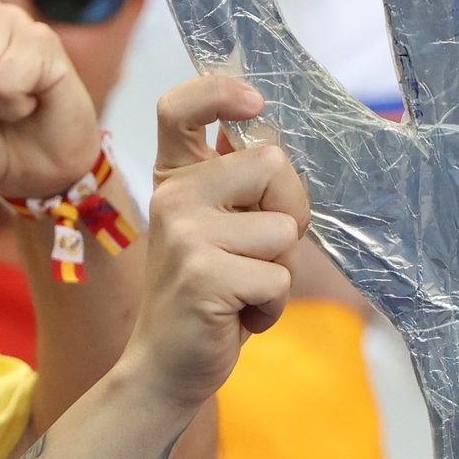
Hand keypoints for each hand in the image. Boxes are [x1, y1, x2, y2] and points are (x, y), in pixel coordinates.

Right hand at [127, 74, 304, 406]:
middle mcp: (174, 195)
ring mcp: (185, 233)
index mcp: (177, 176)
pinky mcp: (203, 274)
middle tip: (259, 253)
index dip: (218, 91)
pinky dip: (272, 305)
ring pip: (285, 229)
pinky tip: (239, 315)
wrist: (167, 366)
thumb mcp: (218, 229)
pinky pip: (279, 276)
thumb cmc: (209, 295)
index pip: (180, 107)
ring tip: (243, 290)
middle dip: (291, 211)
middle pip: (274, 164)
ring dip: (280, 270)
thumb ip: (240, 189)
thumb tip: (284, 154)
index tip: (253, 102)